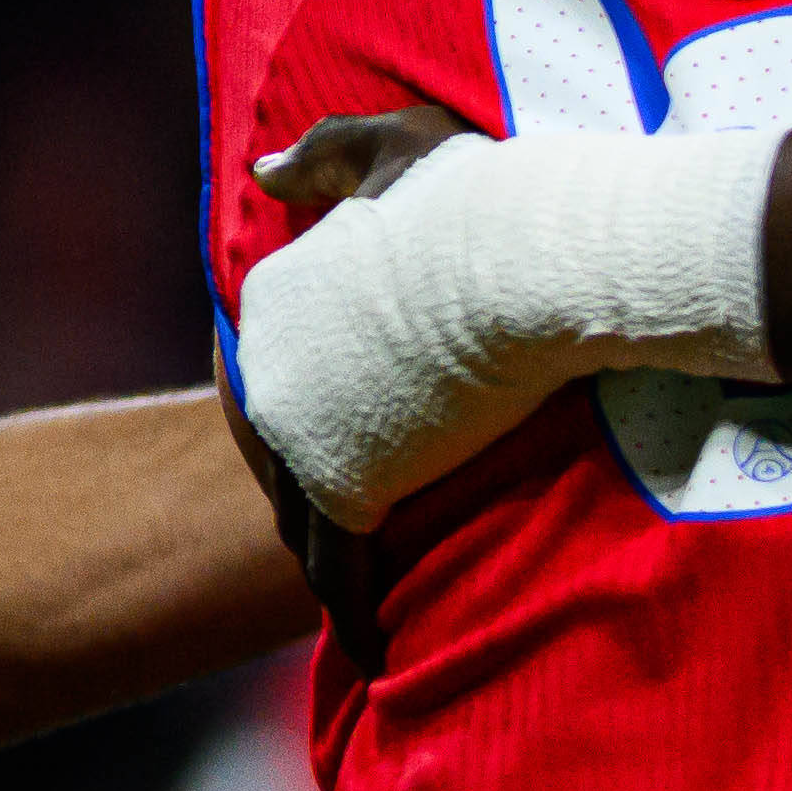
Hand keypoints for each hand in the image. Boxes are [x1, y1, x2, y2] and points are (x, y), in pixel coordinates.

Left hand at [234, 101, 485, 616]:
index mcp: (280, 299)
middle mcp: (270, 373)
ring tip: (355, 598)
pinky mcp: (344, 490)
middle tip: (358, 530)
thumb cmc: (476, 197)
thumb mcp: (394, 147)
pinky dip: (350, 605)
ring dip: (328, 557)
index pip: (295, 372)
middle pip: (289, 449)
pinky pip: (338, 567)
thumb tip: (268, 173)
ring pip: (304, 515)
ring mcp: (299, 435)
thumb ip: (329, 155)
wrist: (523, 259)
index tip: (365, 432)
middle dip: (320, 486)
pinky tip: (364, 643)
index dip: (331, 406)